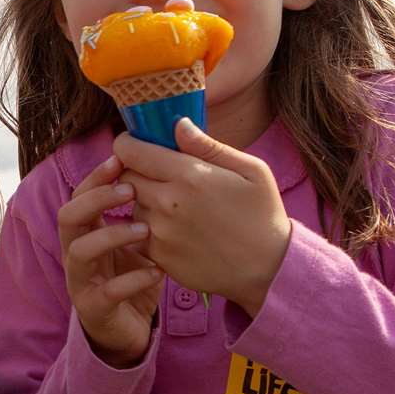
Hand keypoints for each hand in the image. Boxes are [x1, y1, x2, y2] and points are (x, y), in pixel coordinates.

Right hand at [55, 153, 162, 366]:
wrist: (129, 330)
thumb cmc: (132, 278)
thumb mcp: (136, 243)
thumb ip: (140, 213)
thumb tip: (161, 170)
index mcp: (85, 234)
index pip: (78, 197)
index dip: (95, 177)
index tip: (119, 159)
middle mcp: (75, 254)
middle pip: (68, 217)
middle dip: (96, 199)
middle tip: (130, 190)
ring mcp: (80, 282)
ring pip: (80, 251)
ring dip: (112, 235)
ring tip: (146, 230)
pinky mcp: (94, 309)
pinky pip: (108, 291)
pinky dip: (134, 279)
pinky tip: (158, 271)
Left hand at [112, 119, 290, 314]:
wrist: (268, 269)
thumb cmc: (263, 215)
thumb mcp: (251, 170)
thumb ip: (208, 146)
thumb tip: (178, 124)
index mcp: (189, 175)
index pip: (129, 151)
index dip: (129, 144)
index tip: (138, 144)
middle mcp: (167, 203)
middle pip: (126, 176)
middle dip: (137, 170)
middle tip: (161, 174)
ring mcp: (160, 232)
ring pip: (132, 205)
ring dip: (145, 201)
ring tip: (176, 206)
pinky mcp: (158, 256)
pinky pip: (137, 233)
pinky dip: (149, 228)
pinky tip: (177, 229)